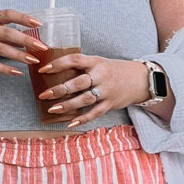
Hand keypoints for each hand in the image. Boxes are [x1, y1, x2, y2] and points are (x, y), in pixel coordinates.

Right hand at [0, 11, 44, 75]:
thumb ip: (1, 28)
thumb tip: (25, 35)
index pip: (8, 14)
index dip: (23, 18)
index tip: (38, 23)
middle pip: (8, 33)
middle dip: (26, 40)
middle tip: (42, 46)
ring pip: (2, 50)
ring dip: (20, 56)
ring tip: (34, 60)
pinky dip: (6, 69)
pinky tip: (17, 72)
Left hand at [35, 52, 150, 126]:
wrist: (140, 79)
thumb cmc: (113, 70)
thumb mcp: (99, 62)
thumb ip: (82, 67)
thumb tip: (55, 72)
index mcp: (96, 61)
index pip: (75, 60)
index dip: (58, 64)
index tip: (43, 69)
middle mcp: (101, 75)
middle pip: (78, 83)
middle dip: (60, 89)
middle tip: (44, 95)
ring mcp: (107, 91)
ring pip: (85, 99)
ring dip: (68, 105)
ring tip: (52, 109)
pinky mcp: (111, 104)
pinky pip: (95, 113)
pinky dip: (82, 119)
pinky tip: (70, 123)